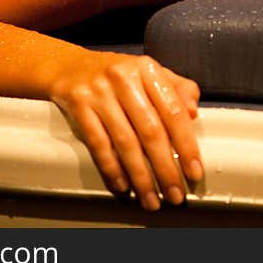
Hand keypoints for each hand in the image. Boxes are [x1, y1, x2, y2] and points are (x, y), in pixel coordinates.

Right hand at [49, 51, 201, 210]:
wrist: (68, 65)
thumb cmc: (117, 74)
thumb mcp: (150, 73)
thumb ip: (177, 89)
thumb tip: (193, 113)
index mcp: (148, 69)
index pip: (173, 111)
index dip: (186, 145)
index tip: (194, 170)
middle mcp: (124, 78)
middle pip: (150, 131)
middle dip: (165, 168)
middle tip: (175, 193)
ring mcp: (99, 92)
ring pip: (125, 141)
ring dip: (140, 176)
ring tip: (151, 197)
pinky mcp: (79, 105)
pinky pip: (99, 143)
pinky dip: (112, 168)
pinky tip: (123, 185)